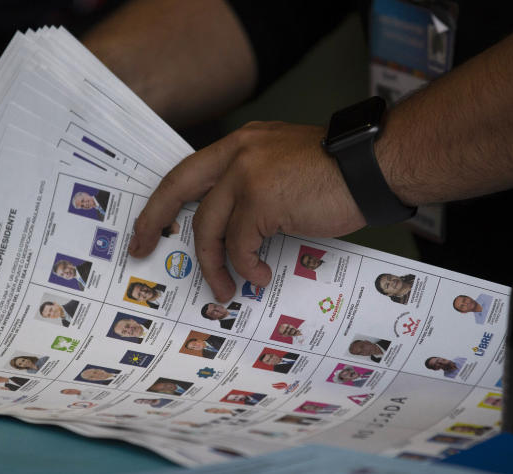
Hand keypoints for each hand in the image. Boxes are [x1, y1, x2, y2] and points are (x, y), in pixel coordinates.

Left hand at [127, 121, 366, 301]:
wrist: (374, 167)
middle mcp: (238, 153)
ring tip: (225, 290)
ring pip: (208, 227)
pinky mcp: (260, 200)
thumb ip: (256, 185)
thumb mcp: (287, 167)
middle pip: (178, 189)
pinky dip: (246, 267)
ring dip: (213, 265)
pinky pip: (239, 245)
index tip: (148, 223)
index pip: (189, 171)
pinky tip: (260, 276)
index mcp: (243, 144)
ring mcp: (247, 175)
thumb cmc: (341, 174)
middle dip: (151, 220)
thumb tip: (237, 231)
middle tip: (139, 248)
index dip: (164, 199)